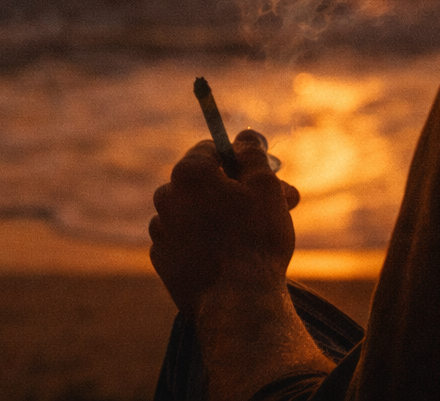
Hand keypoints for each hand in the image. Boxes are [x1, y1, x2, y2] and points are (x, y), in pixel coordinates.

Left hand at [150, 130, 332, 400]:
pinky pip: (188, 239)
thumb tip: (245, 137)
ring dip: (224, 215)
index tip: (263, 171)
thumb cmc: (255, 238)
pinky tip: (234, 254)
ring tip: (258, 231)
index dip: (240, 157)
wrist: (237, 302)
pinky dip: (207, 240)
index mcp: (188, 173)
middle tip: (278, 202)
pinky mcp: (163, 261)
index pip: (211, 149)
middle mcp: (166, 198)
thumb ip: (253, 154)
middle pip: (205, 182)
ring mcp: (161, 232)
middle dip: (239, 189)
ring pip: (197, 212)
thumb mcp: (265, 185)